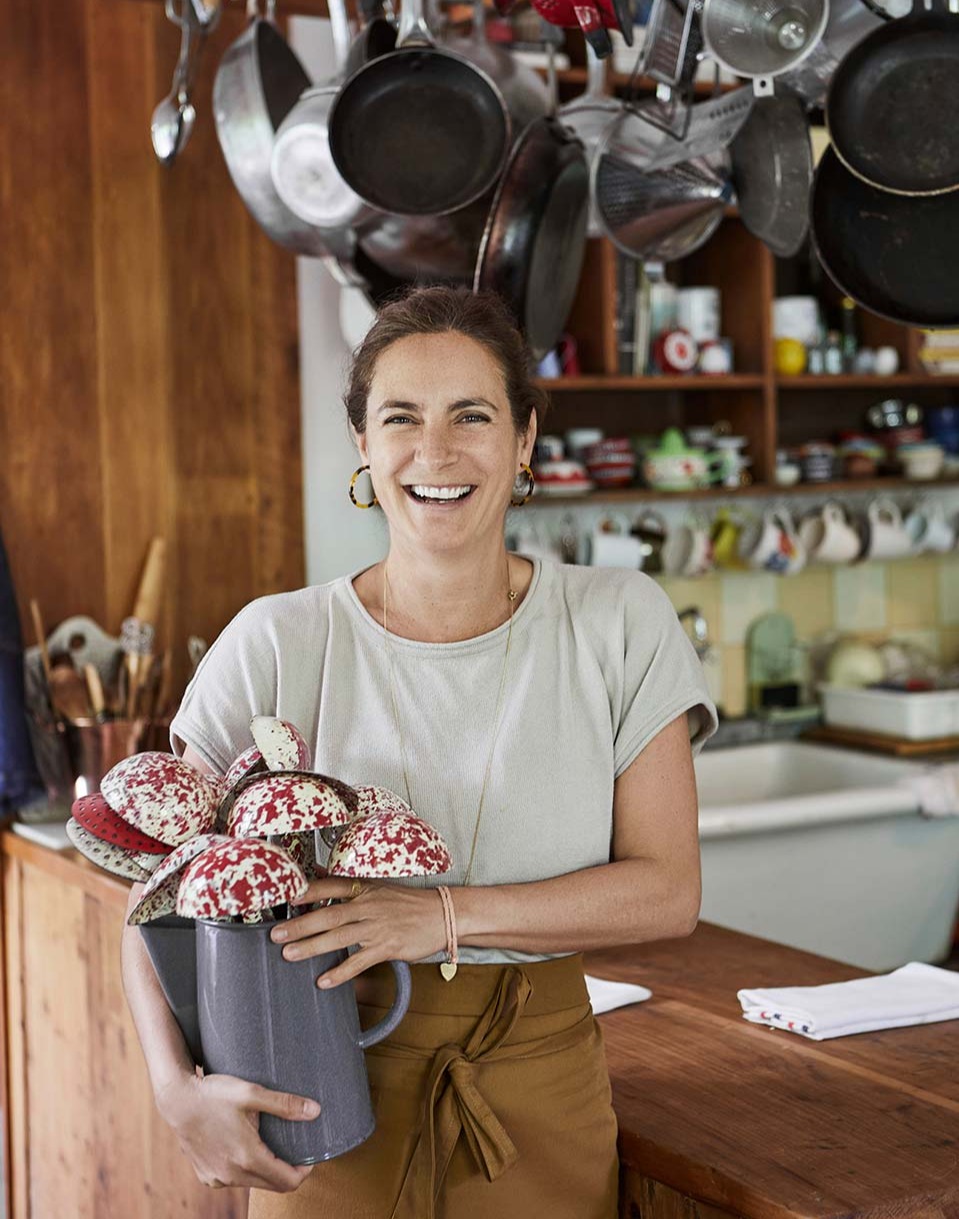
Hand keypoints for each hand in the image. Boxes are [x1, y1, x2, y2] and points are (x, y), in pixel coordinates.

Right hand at [156, 1071, 318, 1192]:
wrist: (177, 1100)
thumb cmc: (214, 1094)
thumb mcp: (252, 1093)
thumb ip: (285, 1104)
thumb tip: (315, 1111)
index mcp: (247, 1157)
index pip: (287, 1181)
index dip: (304, 1171)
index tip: (310, 1156)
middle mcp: (232, 1175)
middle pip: (273, 1186)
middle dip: (288, 1171)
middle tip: (296, 1149)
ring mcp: (218, 1178)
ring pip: (254, 1183)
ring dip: (266, 1170)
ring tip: (271, 1145)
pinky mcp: (207, 1176)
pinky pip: (235, 1180)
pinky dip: (246, 1170)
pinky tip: (245, 1148)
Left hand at [269, 875, 447, 986]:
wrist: (443, 914)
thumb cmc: (409, 902)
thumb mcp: (380, 887)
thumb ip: (349, 886)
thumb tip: (319, 874)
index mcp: (365, 889)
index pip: (331, 886)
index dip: (307, 892)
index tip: (286, 898)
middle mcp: (369, 905)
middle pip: (329, 914)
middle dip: (300, 925)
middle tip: (276, 934)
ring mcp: (378, 926)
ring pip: (339, 937)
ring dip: (312, 947)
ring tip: (289, 954)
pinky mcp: (388, 947)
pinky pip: (360, 961)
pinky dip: (341, 972)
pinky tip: (324, 981)